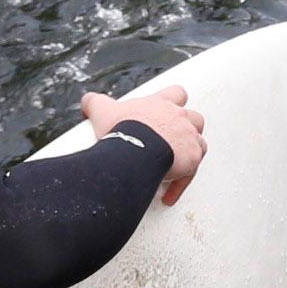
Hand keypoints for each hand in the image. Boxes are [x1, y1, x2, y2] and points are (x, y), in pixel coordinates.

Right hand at [85, 84, 203, 203]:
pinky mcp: (191, 160)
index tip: (166, 111)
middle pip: (195, 118)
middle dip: (187, 129)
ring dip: (189, 154)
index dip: (174, 102)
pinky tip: (166, 194)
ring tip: (173, 166)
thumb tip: (87, 101)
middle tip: (171, 142)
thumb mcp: (102, 111)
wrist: (134, 151)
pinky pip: (191, 173)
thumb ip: (94, 103)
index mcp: (162, 104)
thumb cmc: (122, 130)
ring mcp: (189, 139)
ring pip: (200, 143)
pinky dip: (180, 182)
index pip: (176, 93)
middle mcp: (180, 119)